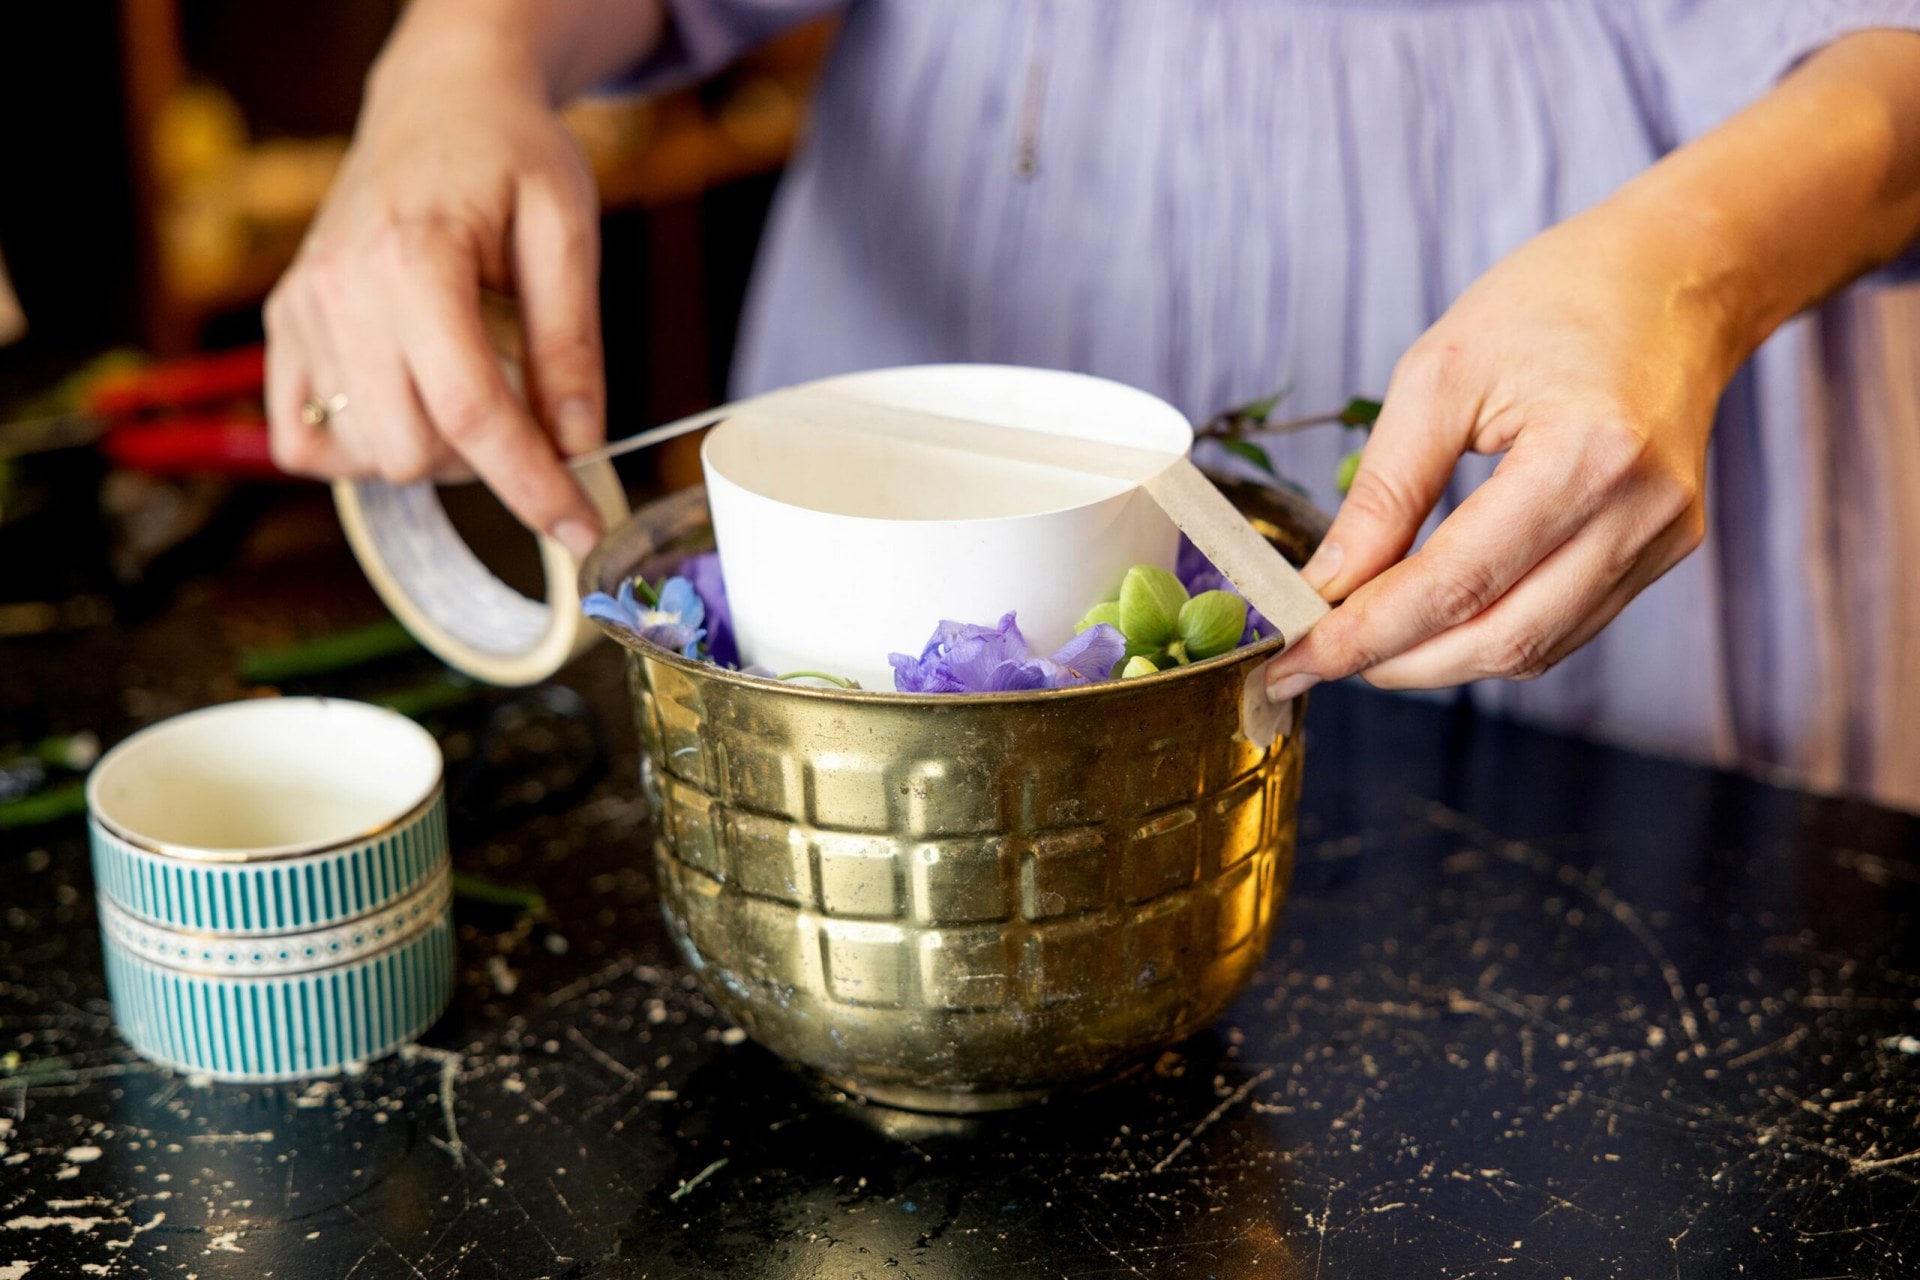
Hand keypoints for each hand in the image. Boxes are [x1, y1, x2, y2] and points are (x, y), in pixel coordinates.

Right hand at [264, 36, 605, 556]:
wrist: (438, 104)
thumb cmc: (508, 156)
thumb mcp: (567, 229)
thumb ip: (571, 344)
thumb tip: (578, 446)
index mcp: (411, 259)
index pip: (474, 414)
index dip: (535, 487)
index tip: (584, 532)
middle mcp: (337, 291)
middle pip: (415, 451)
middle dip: (490, 461)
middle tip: (531, 410)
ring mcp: (298, 312)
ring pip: (368, 458)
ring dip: (437, 451)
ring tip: (473, 378)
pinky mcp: (281, 329)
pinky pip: (308, 444)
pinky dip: (367, 449)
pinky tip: (415, 401)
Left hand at [1263, 198, 1740, 701]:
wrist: (1675, 276)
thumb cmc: (1555, 300)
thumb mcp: (1440, 373)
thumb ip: (1385, 490)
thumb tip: (1329, 583)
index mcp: (1588, 455)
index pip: (1456, 583)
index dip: (1367, 633)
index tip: (1295, 658)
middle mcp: (1640, 512)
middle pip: (1500, 637)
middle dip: (1396, 661)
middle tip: (1316, 659)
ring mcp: (1663, 538)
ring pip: (1533, 649)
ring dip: (1438, 660)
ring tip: (1363, 642)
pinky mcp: (1664, 550)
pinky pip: (1564, 626)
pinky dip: (1488, 635)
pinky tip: (1431, 620)